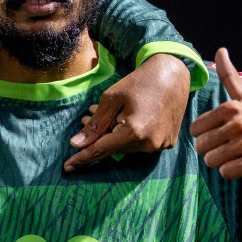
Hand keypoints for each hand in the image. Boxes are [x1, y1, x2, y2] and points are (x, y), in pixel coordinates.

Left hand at [65, 53, 191, 171]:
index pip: (101, 150)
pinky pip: (142, 144)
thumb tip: (77, 143)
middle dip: (99, 134)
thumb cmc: (140, 82)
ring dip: (114, 133)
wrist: (173, 74)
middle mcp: (149, 144)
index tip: (67, 167)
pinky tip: (126, 118)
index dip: (82, 158)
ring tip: (109, 113)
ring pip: (127, 146)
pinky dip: (130, 134)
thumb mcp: (112, 98)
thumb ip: (95, 124)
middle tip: (87, 115)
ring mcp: (161, 145)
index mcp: (134, 132)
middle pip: (114, 147)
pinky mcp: (168, 142)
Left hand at [189, 47, 241, 179]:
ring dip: (221, 162)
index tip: (222, 133)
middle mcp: (240, 123)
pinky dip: (232, 171)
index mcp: (231, 108)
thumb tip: (220, 49)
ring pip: (211, 161)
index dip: (205, 135)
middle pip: (201, 146)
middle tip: (230, 146)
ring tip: (236, 154)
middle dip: (212, 150)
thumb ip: (229, 76)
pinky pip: (226, 172)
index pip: (195, 130)